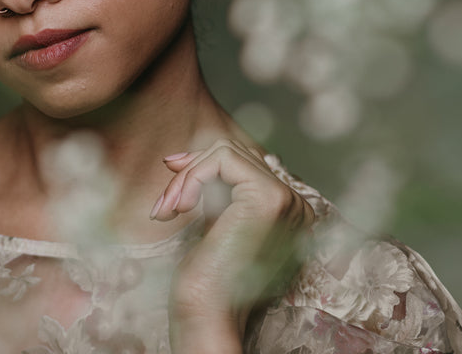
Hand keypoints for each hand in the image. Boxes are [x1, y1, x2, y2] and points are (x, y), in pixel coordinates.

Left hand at [151, 138, 314, 353]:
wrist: (207, 310)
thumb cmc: (206, 274)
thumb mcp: (216, 219)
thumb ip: (216, 188)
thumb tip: (189, 152)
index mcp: (289, 209)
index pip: (243, 161)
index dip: (203, 164)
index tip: (172, 173)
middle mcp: (296, 203)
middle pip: (233, 152)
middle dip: (190, 171)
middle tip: (165, 203)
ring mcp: (287, 199)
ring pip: (225, 152)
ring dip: (186, 177)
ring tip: (168, 208)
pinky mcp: (269, 197)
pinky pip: (222, 158)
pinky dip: (192, 176)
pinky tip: (179, 207)